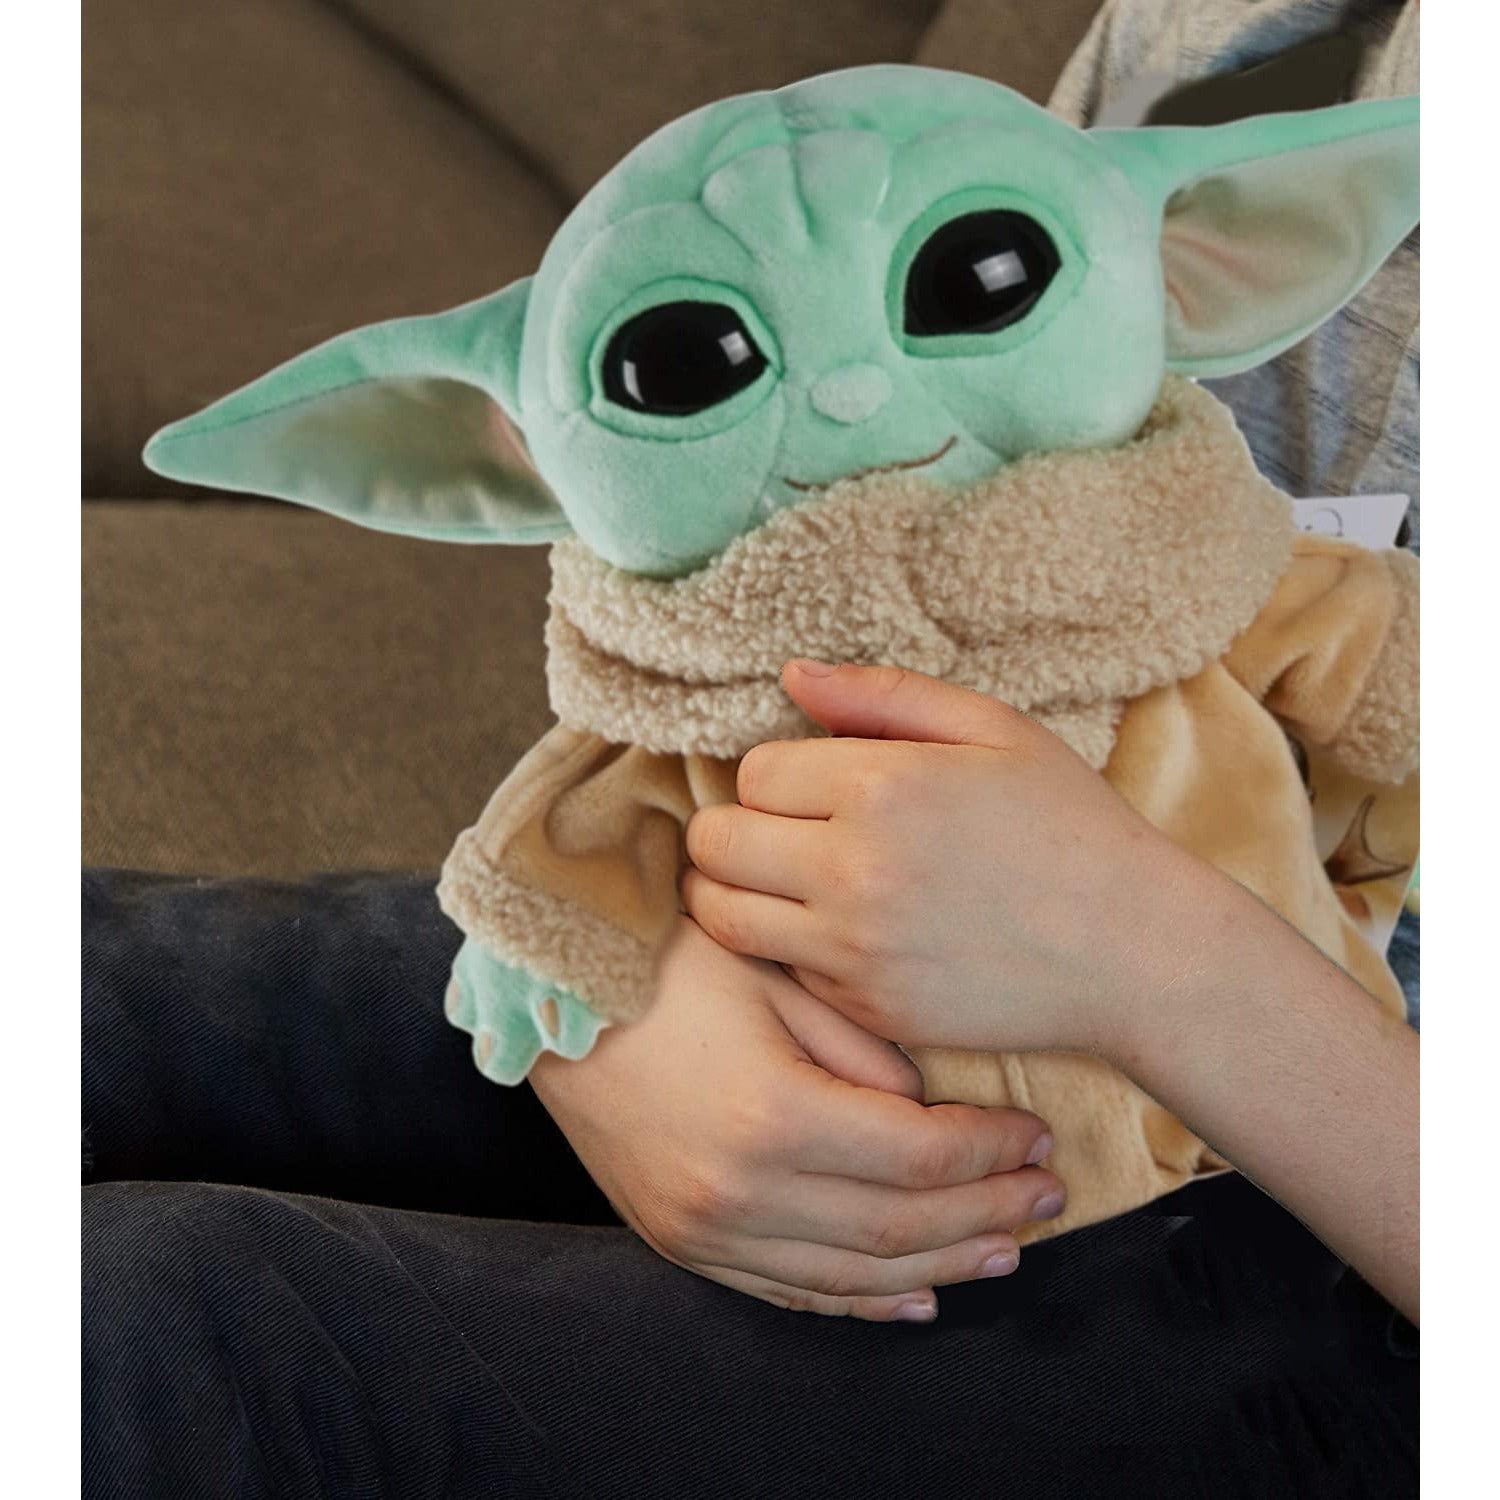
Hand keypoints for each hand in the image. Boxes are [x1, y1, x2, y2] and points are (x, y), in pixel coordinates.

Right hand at [531, 916, 1063, 1321]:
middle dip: (985, 1211)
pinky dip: (857, 1302)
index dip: (989, 1152)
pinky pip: (786, 1292)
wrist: (550, 998)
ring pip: (851, 1274)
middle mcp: (740, 1192)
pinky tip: (911, 1296)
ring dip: (939, 1264)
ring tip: (1005, 1245)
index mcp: (773, 1116)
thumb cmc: (666, 965)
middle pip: (897, 1226)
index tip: (1036, 1136)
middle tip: (1046, 1195)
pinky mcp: (679, 1239)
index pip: (916, 1156)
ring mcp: (704, 1228)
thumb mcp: (773, 975)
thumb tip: (924, 1105)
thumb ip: (861, 1047)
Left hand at [681, 659, 1199, 1056]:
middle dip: (736, 827)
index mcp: (881, 787)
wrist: (1132, 950)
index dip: (777, 772)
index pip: (753, 772)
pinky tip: (836, 929)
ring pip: (722, 913)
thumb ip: (884, 694)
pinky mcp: (864, 1008)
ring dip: (736, 888)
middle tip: (780, 829)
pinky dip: (788, 947)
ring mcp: (853, 950)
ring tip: (780, 878)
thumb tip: (793, 676)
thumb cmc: (1068, 825)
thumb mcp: (993, 730)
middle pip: (716, 842)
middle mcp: (852, 871)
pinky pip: (778, 970)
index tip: (813, 782)